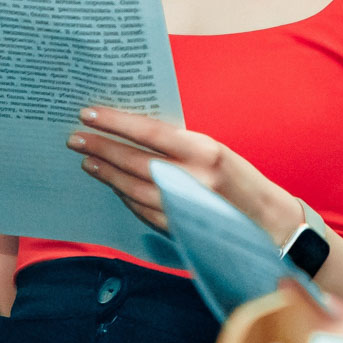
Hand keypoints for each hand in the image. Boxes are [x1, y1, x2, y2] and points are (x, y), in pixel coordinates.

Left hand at [66, 107, 302, 242]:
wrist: (267, 222)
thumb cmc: (238, 178)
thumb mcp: (213, 150)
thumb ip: (178, 143)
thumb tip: (133, 131)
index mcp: (204, 150)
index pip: (149, 131)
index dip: (116, 122)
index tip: (89, 113)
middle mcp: (193, 179)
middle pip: (134, 161)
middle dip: (101, 148)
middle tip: (75, 138)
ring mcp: (184, 207)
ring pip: (132, 188)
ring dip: (106, 173)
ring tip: (87, 160)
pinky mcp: (178, 228)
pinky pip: (141, 209)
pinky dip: (124, 196)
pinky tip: (112, 186)